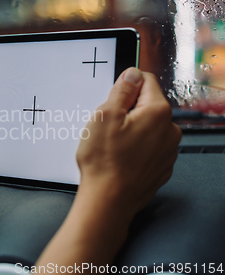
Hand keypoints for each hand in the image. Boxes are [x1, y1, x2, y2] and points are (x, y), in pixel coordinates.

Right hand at [76, 67, 181, 217]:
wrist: (109, 200)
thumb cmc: (105, 161)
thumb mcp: (104, 115)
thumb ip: (122, 89)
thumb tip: (133, 74)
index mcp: (157, 112)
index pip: (145, 80)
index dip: (124, 87)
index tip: (112, 101)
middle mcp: (169, 130)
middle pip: (146, 105)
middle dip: (127, 110)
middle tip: (107, 127)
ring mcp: (167, 150)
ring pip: (147, 127)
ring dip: (131, 130)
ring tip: (112, 145)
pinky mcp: (161, 166)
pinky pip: (148, 146)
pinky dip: (135, 148)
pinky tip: (119, 158)